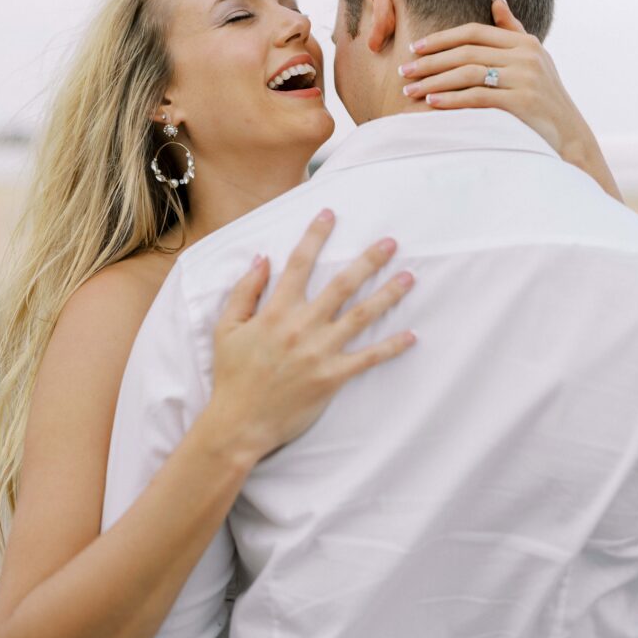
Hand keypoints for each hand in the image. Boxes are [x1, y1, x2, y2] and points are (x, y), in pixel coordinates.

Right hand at [208, 209, 416, 462]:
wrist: (239, 423)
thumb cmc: (231, 375)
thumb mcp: (226, 328)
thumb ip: (245, 291)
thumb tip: (262, 259)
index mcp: (276, 311)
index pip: (299, 264)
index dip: (315, 236)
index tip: (330, 214)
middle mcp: (302, 326)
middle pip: (342, 284)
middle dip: (369, 260)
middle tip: (391, 242)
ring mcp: (320, 351)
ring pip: (361, 316)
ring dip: (388, 294)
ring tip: (409, 277)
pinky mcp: (332, 377)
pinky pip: (367, 358)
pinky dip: (391, 347)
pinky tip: (411, 335)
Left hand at [399, 0, 621, 200]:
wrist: (570, 136)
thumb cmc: (545, 98)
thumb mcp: (534, 60)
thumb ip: (513, 32)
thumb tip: (496, 1)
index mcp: (525, 43)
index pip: (474, 32)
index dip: (442, 38)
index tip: (415, 47)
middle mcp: (525, 57)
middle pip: (467, 52)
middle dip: (430, 62)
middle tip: (404, 71)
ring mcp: (525, 79)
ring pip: (468, 73)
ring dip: (434, 82)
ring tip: (411, 91)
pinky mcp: (521, 103)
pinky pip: (477, 97)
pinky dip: (451, 99)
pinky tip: (432, 103)